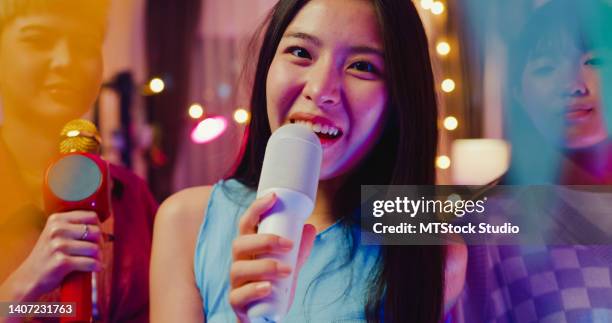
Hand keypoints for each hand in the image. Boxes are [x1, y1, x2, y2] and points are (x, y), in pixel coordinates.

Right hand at [3, 211, 101, 300]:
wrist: (29, 278)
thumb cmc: (47, 257)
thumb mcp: (57, 236)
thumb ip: (76, 230)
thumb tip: (107, 235)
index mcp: (57, 219)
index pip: (91, 216)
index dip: (99, 227)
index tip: (98, 237)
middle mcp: (57, 230)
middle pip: (96, 232)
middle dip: (101, 244)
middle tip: (97, 252)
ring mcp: (58, 246)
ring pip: (95, 248)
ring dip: (99, 257)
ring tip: (96, 261)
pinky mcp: (61, 262)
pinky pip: (90, 263)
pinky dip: (97, 267)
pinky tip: (96, 268)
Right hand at [228, 193, 315, 322]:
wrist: (266, 316)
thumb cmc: (275, 285)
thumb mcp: (290, 264)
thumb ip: (299, 249)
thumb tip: (310, 227)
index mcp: (248, 249)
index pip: (246, 224)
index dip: (256, 208)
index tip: (273, 198)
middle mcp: (238, 262)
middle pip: (239, 244)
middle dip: (264, 241)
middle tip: (289, 245)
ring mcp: (235, 283)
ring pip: (238, 269)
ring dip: (264, 267)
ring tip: (287, 271)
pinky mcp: (237, 303)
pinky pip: (237, 296)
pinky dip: (253, 290)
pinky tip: (268, 288)